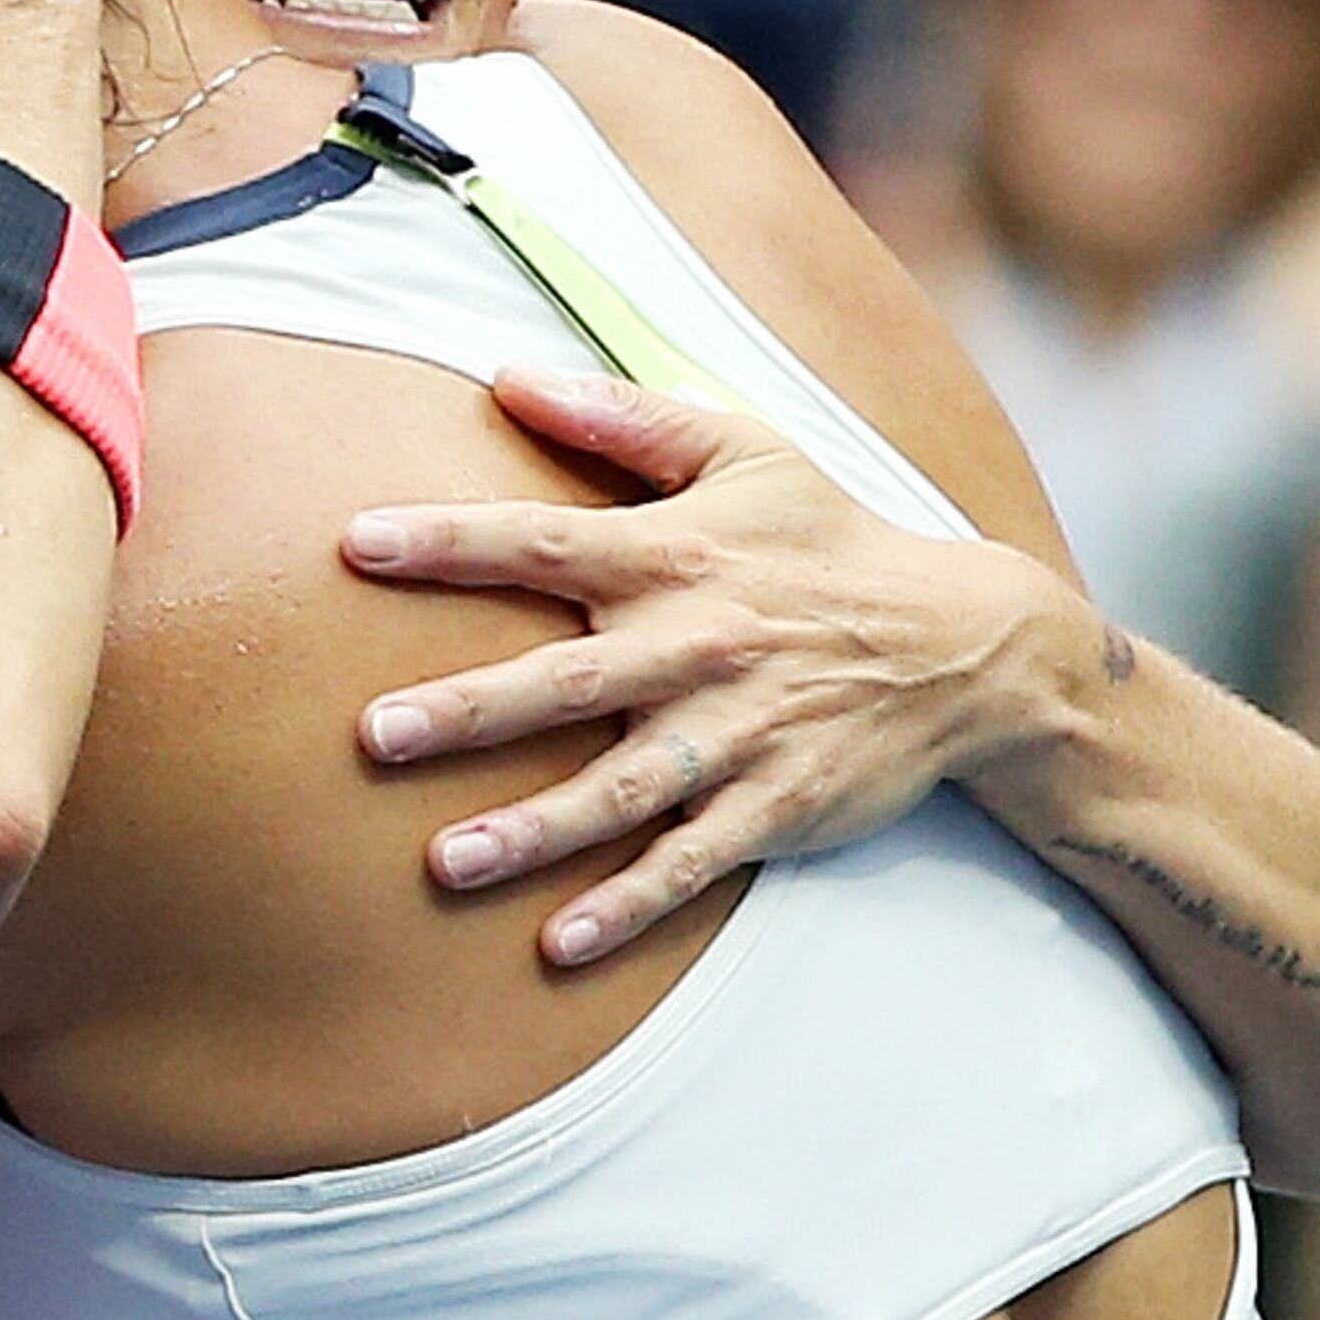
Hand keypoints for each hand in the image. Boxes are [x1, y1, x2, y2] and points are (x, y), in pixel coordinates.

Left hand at [340, 371, 1083, 966]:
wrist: (963, 642)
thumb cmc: (828, 540)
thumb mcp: (744, 450)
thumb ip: (622, 415)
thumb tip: (506, 373)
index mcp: (674, 555)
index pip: (543, 542)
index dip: (449, 543)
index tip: (356, 546)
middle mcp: (696, 646)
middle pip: (566, 682)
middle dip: (468, 709)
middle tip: (374, 735)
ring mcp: (735, 735)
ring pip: (620, 789)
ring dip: (533, 829)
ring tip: (447, 864)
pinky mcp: (773, 804)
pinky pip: (690, 861)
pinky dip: (630, 904)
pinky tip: (559, 946)